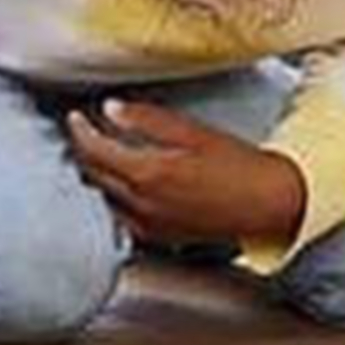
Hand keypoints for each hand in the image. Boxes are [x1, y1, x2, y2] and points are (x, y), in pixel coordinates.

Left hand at [63, 99, 309, 250]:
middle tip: (83, 131)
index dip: (80, 130)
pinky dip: (111, 197)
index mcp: (148, 173)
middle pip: (93, 174)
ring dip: (94, 175)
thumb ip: (148, 120)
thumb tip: (111, 109)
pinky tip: (119, 184)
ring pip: (103, 197)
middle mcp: (142, 203)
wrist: (267, 204)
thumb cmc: (238, 165)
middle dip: (83, 151)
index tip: (76, 117)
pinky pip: (119, 216)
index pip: (95, 150)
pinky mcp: (157, 236)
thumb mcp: (193, 132)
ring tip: (97, 153)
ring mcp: (148, 224)